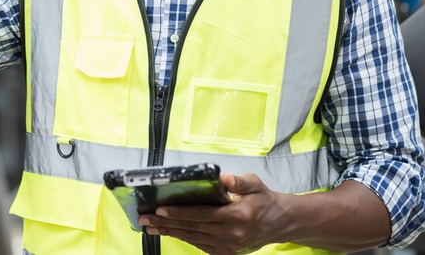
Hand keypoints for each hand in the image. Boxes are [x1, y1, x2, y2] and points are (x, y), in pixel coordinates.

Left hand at [137, 172, 289, 254]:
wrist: (280, 223)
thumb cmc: (264, 200)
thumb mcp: (255, 184)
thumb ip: (239, 181)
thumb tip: (224, 177)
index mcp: (237, 216)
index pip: (201, 214)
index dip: (179, 212)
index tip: (160, 209)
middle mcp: (231, 235)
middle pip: (192, 228)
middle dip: (166, 223)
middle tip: (145, 218)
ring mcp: (228, 247)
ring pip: (193, 238)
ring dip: (170, 232)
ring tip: (150, 226)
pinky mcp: (227, 253)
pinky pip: (200, 245)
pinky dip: (185, 238)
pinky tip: (170, 232)